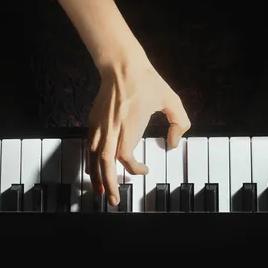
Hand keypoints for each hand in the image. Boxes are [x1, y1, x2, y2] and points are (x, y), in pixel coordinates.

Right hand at [85, 48, 190, 205]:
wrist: (122, 66)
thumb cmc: (148, 82)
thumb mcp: (171, 100)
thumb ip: (180, 122)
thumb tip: (173, 144)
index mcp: (129, 127)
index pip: (127, 158)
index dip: (136, 169)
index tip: (145, 169)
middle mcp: (111, 129)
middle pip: (105, 165)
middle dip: (109, 185)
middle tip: (114, 201)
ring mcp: (99, 125)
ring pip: (93, 158)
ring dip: (96, 177)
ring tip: (101, 192)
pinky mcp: (92, 120)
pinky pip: (88, 147)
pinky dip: (90, 161)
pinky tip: (94, 169)